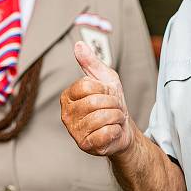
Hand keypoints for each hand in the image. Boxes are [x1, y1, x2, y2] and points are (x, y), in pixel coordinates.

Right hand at [60, 41, 133, 155]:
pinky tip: (112, 131)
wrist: (123, 126)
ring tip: (114, 118)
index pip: (86, 86)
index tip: (107, 92)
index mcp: (68, 96)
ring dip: (116, 116)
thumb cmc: (112, 101)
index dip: (104, 88)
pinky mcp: (85, 145)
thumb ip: (91, 62)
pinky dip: (115, 130)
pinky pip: (105, 133)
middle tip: (114, 107)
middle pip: (94, 102)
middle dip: (113, 103)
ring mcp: (74, 131)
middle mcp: (66, 114)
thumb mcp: (105, 78)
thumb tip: (78, 45)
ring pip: (101, 118)